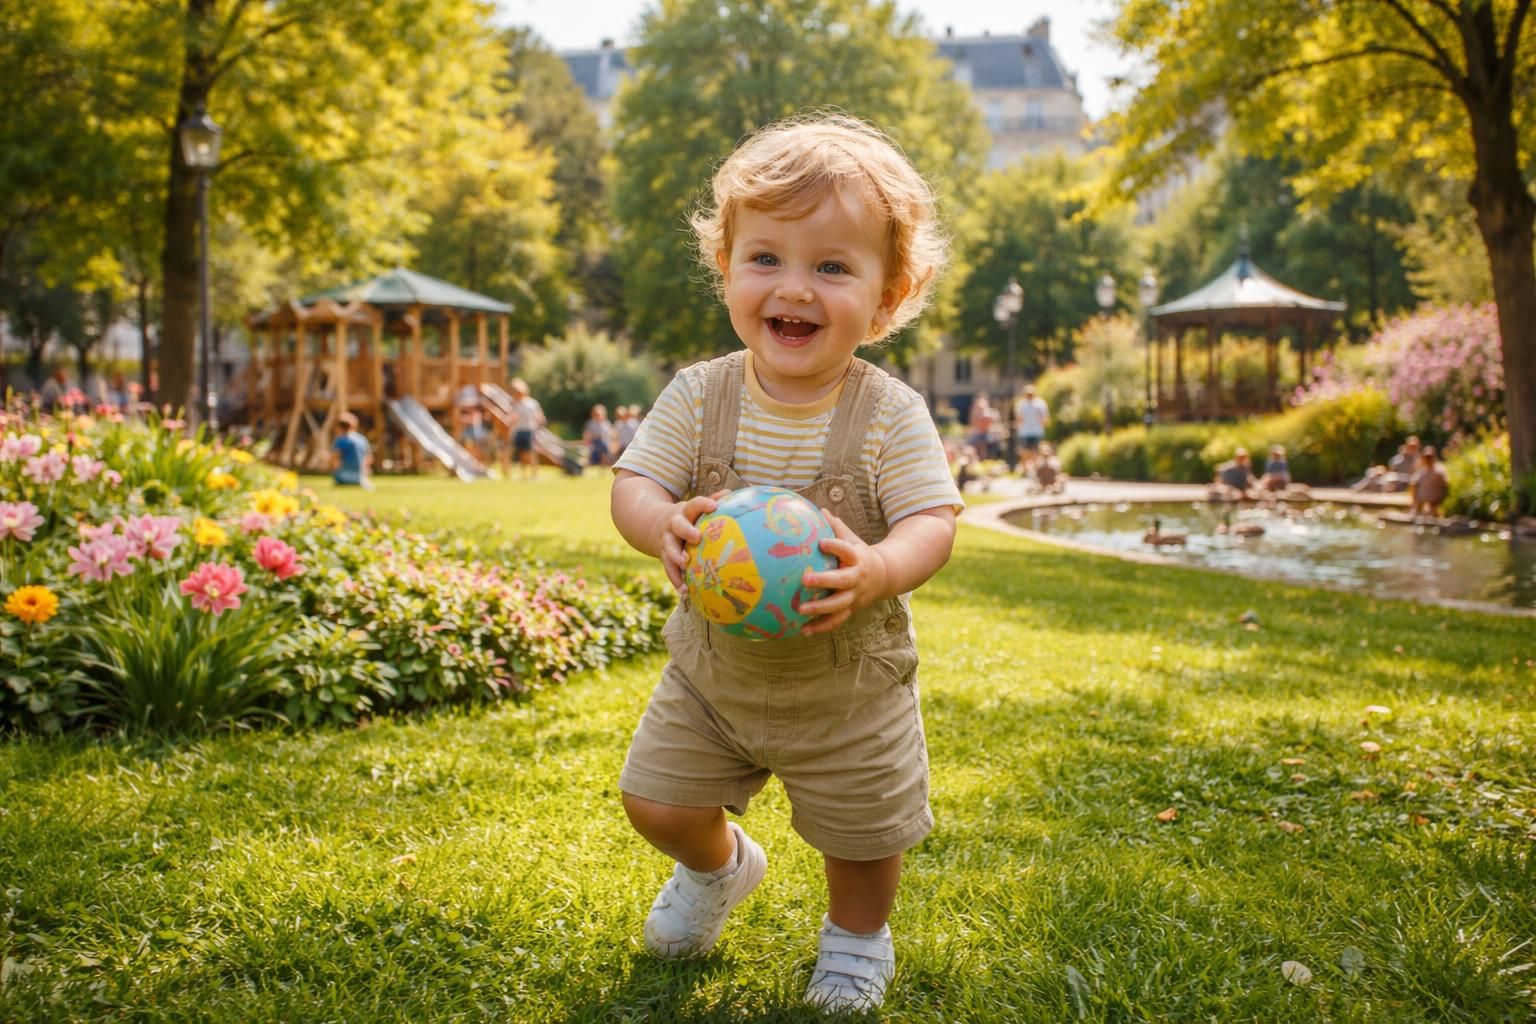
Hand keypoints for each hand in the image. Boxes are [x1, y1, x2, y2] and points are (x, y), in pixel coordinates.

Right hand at [658, 490, 729, 592]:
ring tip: (685, 566)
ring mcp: (667, 541)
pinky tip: (684, 590)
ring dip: (676, 557)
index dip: (703, 504)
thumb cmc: (687, 517)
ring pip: (669, 548)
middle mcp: (674, 525)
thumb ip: (712, 501)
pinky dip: (676, 579)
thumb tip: (730, 493)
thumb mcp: (695, 507)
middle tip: (696, 537)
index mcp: (685, 511)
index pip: (695, 504)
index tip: (713, 506)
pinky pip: (668, 568)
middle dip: (686, 531)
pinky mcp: (664, 556)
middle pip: (678, 526)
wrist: (654, 525)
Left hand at [798, 510, 888, 634]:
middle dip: (824, 580)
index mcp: (857, 558)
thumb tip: (818, 508)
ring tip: (800, 610)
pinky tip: (803, 630)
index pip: (847, 550)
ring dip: (820, 608)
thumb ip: (835, 526)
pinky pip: (836, 620)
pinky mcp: (852, 609)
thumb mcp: (852, 539)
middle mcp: (857, 578)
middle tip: (805, 579)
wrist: (885, 576)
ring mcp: (855, 596)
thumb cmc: (859, 554)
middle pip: (842, 581)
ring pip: (839, 605)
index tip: (821, 542)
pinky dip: (821, 627)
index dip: (835, 546)